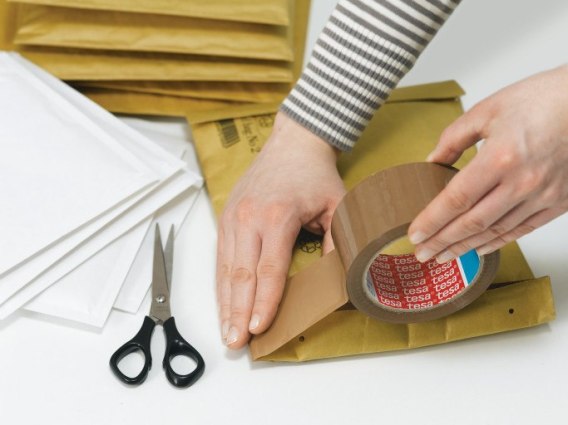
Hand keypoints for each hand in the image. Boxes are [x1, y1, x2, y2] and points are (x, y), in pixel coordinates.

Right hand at [217, 112, 344, 348]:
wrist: (292, 143)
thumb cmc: (314, 175)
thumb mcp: (338, 205)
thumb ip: (337, 242)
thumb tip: (335, 279)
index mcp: (278, 215)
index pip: (269, 269)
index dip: (264, 302)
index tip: (258, 328)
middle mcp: (249, 218)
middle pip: (241, 275)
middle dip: (238, 312)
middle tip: (235, 342)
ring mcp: (233, 218)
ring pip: (225, 269)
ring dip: (225, 303)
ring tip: (226, 331)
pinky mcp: (225, 218)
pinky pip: (220, 257)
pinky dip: (221, 284)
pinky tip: (223, 304)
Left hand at [408, 64, 567, 262]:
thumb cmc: (543, 99)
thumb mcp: (488, 110)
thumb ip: (454, 138)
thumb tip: (433, 161)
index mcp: (500, 158)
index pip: (455, 200)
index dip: (432, 221)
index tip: (415, 234)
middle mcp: (522, 183)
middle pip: (472, 223)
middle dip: (442, 242)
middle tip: (422, 254)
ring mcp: (543, 195)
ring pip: (495, 231)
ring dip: (466, 247)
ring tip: (444, 255)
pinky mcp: (559, 202)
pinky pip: (522, 230)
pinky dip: (498, 242)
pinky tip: (480, 248)